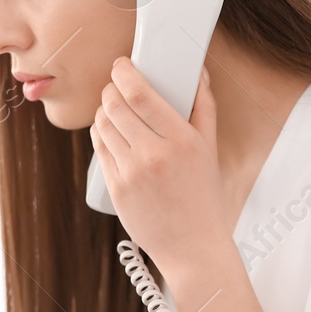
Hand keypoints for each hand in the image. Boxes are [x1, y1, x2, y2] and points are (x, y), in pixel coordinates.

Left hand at [90, 58, 227, 271]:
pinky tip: (109, 130)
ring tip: (113, 107)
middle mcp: (153, 155)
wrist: (192, 246)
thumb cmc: (203, 196)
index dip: (124, 73)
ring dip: (103, 110)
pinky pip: (99, 149)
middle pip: (115, 105)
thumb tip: (199, 73)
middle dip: (111, 89)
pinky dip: (100, 134)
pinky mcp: (115, 188)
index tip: (122, 65)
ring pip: (102, 125)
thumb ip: (204, 107)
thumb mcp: (210, 149)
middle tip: (116, 85)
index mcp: (181, 140)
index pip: (140, 93)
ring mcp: (130, 173)